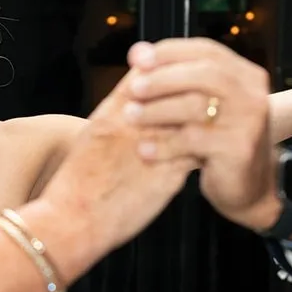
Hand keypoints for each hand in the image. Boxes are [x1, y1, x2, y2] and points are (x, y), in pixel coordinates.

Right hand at [32, 72, 198, 274]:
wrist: (72, 221)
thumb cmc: (78, 185)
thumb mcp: (92, 138)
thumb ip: (115, 117)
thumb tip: (133, 105)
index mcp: (113, 112)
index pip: (148, 75)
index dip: (170, 70)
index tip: (186, 73)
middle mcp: (134, 124)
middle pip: (178, 89)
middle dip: (199, 87)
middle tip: (215, 92)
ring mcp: (153, 148)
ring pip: (195, 118)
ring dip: (209, 117)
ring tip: (220, 121)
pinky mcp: (167, 176)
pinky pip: (198, 153)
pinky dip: (210, 149)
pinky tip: (216, 152)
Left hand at [121, 38, 282, 230]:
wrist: (248, 188)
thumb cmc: (218, 143)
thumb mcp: (203, 107)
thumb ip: (176, 80)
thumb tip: (137, 53)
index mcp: (245, 75)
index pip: (206, 50)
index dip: (170, 52)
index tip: (137, 58)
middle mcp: (252, 94)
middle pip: (204, 73)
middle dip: (163, 78)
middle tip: (134, 89)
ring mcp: (249, 121)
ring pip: (196, 105)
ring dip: (157, 110)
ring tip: (131, 117)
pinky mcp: (239, 149)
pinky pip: (193, 141)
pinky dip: (164, 144)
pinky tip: (145, 150)